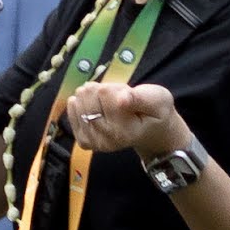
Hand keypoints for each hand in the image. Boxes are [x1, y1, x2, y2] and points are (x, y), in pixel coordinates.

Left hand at [66, 79, 188, 161]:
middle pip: (88, 96)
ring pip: (78, 103)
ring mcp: (94, 143)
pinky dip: (78, 105)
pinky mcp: (86, 142)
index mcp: (126, 130)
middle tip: (118, 99)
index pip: (103, 92)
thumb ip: (140, 98)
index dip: (115, 87)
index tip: (128, 95)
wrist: (151, 132)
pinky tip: (90, 105)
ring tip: (108, 103)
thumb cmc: (155, 112)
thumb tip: (122, 98)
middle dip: (102, 90)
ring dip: (91, 97)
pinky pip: (71, 115)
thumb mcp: (158, 99)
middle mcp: (107, 140)